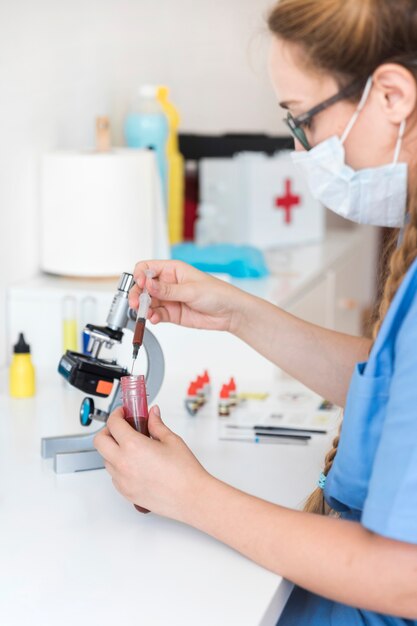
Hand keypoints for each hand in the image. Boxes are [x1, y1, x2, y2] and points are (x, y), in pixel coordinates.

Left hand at [93, 405, 210, 520]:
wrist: (191, 497)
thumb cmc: (184, 472)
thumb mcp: (171, 440)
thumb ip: (156, 424)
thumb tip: (152, 414)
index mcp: (133, 446)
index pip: (113, 424)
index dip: (117, 414)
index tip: (123, 413)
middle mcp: (123, 463)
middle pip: (99, 441)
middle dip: (107, 431)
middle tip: (121, 428)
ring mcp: (122, 480)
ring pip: (105, 459)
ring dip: (113, 450)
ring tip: (132, 447)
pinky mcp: (125, 492)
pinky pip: (114, 475)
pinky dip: (119, 466)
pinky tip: (135, 464)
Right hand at [129, 259, 245, 333]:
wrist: (230, 313)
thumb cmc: (217, 293)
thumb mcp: (191, 290)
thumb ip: (168, 290)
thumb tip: (148, 284)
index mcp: (172, 270)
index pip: (147, 268)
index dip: (140, 276)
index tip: (141, 285)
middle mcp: (168, 283)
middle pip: (143, 286)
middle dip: (138, 294)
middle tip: (136, 303)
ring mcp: (169, 299)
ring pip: (148, 302)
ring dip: (144, 308)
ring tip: (146, 313)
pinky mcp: (171, 313)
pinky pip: (156, 314)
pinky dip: (152, 317)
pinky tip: (154, 319)